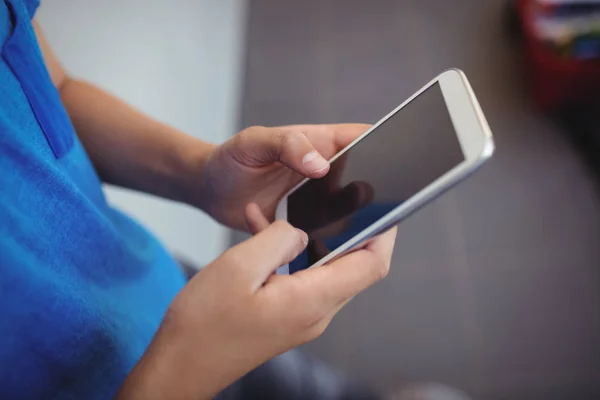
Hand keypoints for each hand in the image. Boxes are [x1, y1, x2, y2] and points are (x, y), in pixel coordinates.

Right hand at [117, 220, 395, 399]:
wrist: (180, 366)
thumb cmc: (203, 325)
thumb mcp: (239, 267)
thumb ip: (278, 239)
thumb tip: (299, 230)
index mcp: (312, 300)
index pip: (371, 265)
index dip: (384, 233)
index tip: (385, 206)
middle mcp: (316, 313)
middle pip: (353, 267)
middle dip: (346, 230)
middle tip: (335, 199)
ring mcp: (303, 319)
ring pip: (325, 270)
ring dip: (311, 241)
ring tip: (282, 216)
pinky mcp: (288, 319)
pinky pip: (303, 281)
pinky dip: (291, 257)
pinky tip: (263, 239)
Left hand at [195, 124, 370, 230]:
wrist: (208, 191)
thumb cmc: (229, 159)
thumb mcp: (253, 142)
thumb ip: (287, 145)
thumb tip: (321, 164)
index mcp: (320, 143)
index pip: (363, 139)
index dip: (385, 148)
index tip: (396, 167)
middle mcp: (325, 172)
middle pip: (364, 180)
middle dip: (372, 195)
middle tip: (371, 213)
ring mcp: (317, 199)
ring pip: (348, 213)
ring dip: (344, 224)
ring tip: (327, 229)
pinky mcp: (305, 224)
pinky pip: (320, 234)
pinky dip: (312, 241)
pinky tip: (286, 237)